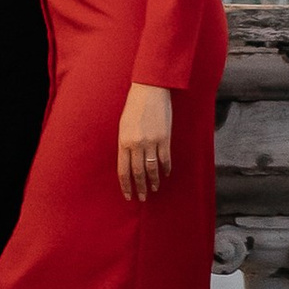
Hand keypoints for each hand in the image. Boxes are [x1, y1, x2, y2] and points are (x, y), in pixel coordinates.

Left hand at [118, 82, 172, 202]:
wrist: (150, 90)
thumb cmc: (134, 106)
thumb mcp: (123, 125)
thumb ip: (125, 144)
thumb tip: (128, 161)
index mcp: (123, 142)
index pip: (123, 170)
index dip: (126, 185)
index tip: (128, 195)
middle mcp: (136, 144)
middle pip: (138, 173)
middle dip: (140, 188)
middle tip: (142, 198)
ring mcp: (151, 142)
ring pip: (152, 169)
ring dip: (153, 181)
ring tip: (154, 189)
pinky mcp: (164, 138)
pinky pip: (165, 158)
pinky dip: (165, 168)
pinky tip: (165, 174)